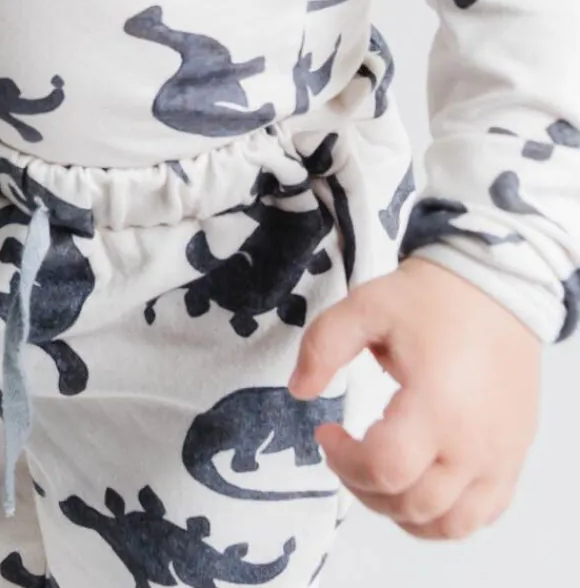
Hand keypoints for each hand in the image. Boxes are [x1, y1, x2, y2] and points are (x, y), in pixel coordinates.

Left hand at [289, 255, 541, 539]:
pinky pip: (482, 514)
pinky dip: (443, 515)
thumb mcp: (364, 306)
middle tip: (344, 451)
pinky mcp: (512, 455)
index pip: (384, 468)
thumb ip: (322, 347)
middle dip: (362, 485)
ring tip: (375, 471)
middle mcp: (474, 443)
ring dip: (400, 510)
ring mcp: (499, 455)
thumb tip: (298, 390)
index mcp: (436, 406)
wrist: (494, 288)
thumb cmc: (429, 298)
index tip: (325, 430)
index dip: (342, 459)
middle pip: (411, 503)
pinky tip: (415, 485)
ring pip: (447, 522)